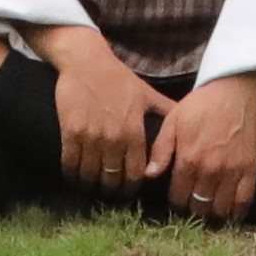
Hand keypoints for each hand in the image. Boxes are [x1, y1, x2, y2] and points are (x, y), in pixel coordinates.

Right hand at [46, 27, 171, 199]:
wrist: (86, 62)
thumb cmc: (118, 78)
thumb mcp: (147, 94)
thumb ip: (166, 112)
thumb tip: (185, 125)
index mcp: (134, 132)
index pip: (134, 173)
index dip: (131, 187)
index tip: (127, 191)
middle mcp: (113, 138)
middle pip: (111, 178)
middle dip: (111, 190)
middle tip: (109, 193)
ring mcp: (91, 136)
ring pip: (90, 175)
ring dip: (90, 185)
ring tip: (91, 187)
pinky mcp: (70, 132)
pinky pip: (70, 164)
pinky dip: (72, 174)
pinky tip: (74, 176)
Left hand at [152, 69, 255, 223]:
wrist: (235, 90)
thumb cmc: (201, 104)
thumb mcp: (173, 121)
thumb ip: (161, 150)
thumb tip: (148, 175)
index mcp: (188, 159)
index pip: (178, 197)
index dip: (176, 203)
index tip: (177, 202)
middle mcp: (209, 170)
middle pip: (199, 206)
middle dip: (193, 210)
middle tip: (193, 206)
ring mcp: (232, 171)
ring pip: (220, 208)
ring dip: (213, 214)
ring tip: (209, 210)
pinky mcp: (250, 169)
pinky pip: (244, 200)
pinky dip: (236, 213)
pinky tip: (231, 215)